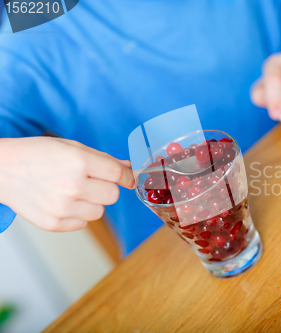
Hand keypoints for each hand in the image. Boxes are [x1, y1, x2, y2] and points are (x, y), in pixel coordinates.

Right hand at [0, 137, 134, 231]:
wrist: (1, 169)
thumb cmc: (36, 154)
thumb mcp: (71, 146)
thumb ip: (103, 159)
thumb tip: (128, 168)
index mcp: (79, 162)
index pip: (118, 175)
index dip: (127, 177)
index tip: (128, 179)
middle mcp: (72, 186)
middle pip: (113, 196)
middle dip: (107, 188)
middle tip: (91, 182)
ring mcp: (62, 207)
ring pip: (100, 212)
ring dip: (92, 203)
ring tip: (73, 191)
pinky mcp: (53, 223)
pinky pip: (83, 224)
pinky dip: (78, 214)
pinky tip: (63, 201)